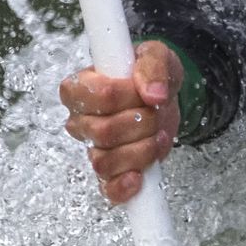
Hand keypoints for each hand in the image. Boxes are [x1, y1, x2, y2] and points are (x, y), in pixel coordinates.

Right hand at [59, 40, 183, 204]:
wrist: (165, 97)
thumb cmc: (150, 74)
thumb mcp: (157, 55)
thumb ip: (153, 65)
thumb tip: (153, 93)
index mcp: (80, 88)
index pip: (94, 96)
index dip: (126, 95)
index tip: (143, 90)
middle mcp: (80, 121)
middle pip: (103, 131)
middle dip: (141, 122)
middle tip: (156, 111)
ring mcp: (93, 149)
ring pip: (106, 161)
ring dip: (142, 149)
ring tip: (158, 134)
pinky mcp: (110, 172)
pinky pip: (107, 189)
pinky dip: (124, 186)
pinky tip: (140, 176)